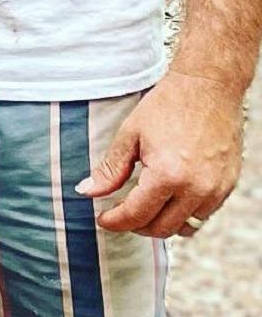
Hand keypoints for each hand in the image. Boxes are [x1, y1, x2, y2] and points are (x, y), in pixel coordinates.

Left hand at [75, 71, 244, 238]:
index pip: (137, 214)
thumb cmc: (167, 106)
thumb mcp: (130, 134)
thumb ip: (110, 169)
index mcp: (168, 175)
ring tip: (143, 208)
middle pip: (162, 228)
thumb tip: (88, 192)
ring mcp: (216, 190)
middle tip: (120, 214)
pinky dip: (184, 214)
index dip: (116, 221)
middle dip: (136, 226)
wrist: (208, 88)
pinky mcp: (228, 186)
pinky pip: (204, 214)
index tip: (103, 220)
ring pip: (185, 227)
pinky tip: (168, 199)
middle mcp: (196, 189)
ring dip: (162, 224)